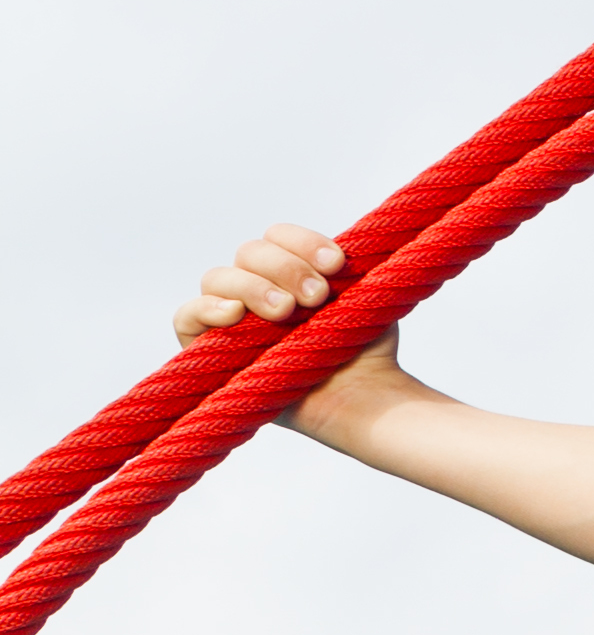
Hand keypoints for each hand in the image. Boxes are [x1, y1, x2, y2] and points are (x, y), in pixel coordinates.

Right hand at [174, 221, 391, 420]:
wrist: (362, 398)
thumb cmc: (365, 350)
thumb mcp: (363, 297)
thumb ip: (338, 265)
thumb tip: (331, 243)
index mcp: (289, 271)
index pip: (278, 236)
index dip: (304, 243)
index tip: (338, 263)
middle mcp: (256, 289)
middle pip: (249, 253)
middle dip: (286, 268)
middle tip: (317, 297)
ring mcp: (231, 319)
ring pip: (218, 279)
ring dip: (252, 287)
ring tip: (285, 311)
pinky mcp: (210, 351)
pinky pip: (186, 317)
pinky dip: (206, 309)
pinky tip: (235, 315)